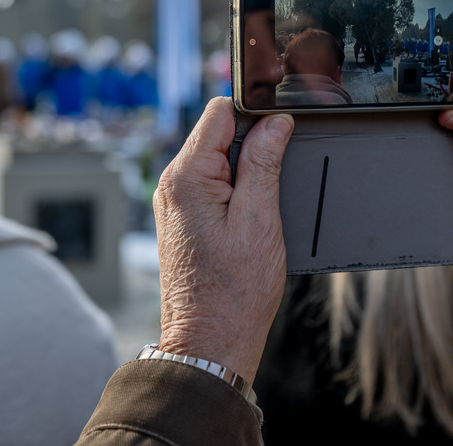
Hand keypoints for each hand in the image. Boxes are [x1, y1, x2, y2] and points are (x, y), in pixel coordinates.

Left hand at [153, 97, 293, 382]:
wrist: (210, 340)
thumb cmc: (233, 291)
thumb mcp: (260, 218)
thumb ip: (264, 162)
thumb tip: (275, 123)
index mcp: (187, 176)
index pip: (219, 112)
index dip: (254, 115)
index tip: (280, 132)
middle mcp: (172, 184)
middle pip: (217, 134)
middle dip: (251, 146)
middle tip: (273, 182)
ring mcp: (174, 202)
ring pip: (216, 159)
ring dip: (244, 171)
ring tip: (260, 208)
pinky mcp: (182, 219)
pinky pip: (211, 184)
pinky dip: (234, 191)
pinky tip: (248, 218)